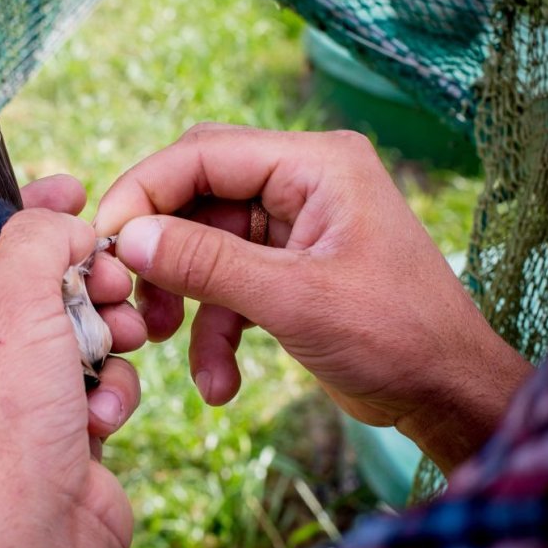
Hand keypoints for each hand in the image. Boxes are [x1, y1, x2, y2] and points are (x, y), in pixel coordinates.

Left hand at [0, 175, 146, 547]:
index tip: (73, 188)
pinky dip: (109, 387)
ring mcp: (14, 389)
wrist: (38, 533)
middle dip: (84, 277)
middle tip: (110, 277)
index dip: (23, 208)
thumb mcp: (12, 302)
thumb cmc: (5, 422)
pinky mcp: (58, 420)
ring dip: (107, 330)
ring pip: (78, 324)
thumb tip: (66, 224)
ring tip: (119, 342)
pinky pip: (97, 374)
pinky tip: (100, 414)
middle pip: (37, 278)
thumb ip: (36, 238)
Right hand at [94, 125, 532, 473]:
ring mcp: (293, 227)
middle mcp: (302, 184)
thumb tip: (128, 237)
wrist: (445, 394)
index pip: (205, 153)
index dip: (145, 190)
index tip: (101, 239)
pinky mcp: (287, 269)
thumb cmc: (395, 338)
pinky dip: (215, 331)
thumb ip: (207, 263)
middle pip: (198, 196)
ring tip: (163, 342)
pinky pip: (228, 286)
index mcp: (316, 164)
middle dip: (162, 250)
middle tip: (126, 291)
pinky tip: (219, 382)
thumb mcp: (294, 299)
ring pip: (205, 247)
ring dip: (185, 301)